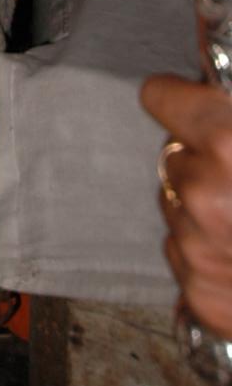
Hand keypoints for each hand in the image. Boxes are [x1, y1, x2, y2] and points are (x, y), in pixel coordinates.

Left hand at [142, 73, 231, 338]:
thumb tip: (217, 93)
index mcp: (227, 143)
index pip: (160, 96)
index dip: (185, 101)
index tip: (198, 107)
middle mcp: (204, 194)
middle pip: (173, 155)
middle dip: (203, 161)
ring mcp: (199, 249)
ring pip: (177, 206)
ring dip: (206, 208)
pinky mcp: (200, 292)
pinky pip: (184, 254)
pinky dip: (210, 253)